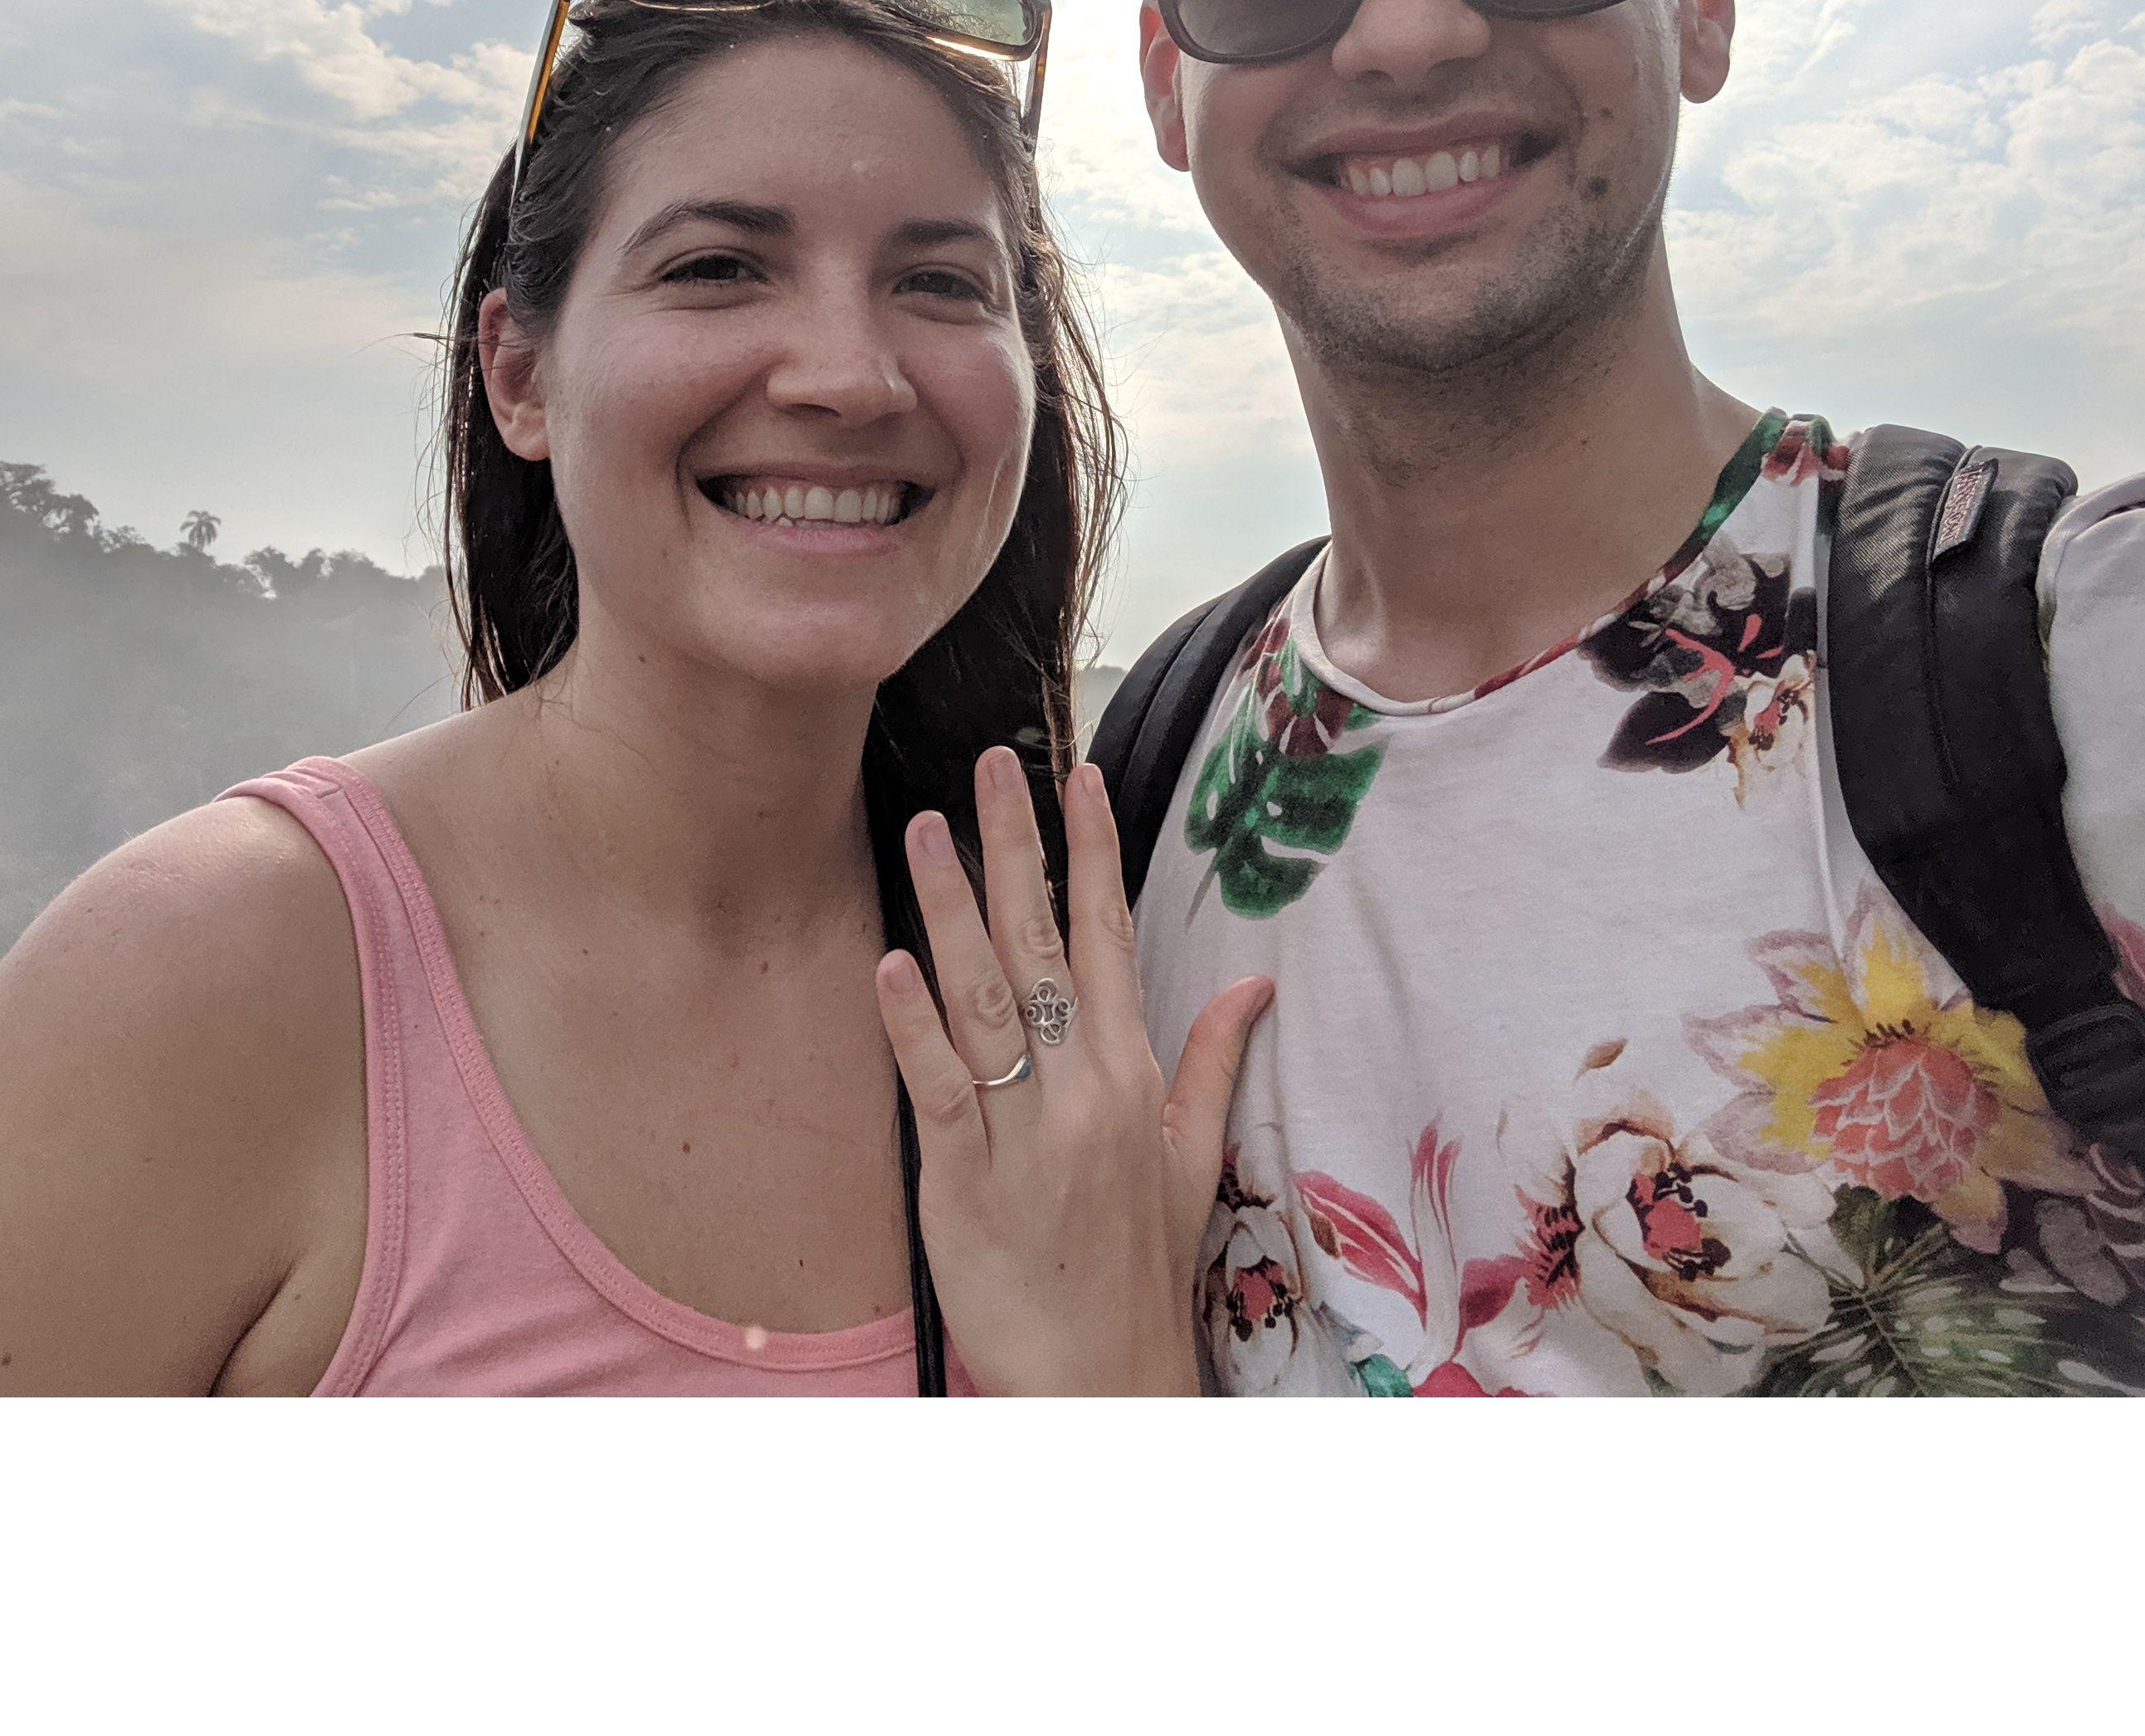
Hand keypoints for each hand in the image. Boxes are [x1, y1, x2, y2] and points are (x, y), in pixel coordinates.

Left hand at [874, 745, 1272, 1394]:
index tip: (1079, 776)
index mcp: (1131, 1074)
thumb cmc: (1141, 1270)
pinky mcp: (964, 1177)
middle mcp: (1082, 1088)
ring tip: (927, 826)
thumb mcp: (1193, 1162)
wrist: (1103, 1381)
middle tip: (993, 763)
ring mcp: (1022, 1130)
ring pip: (982, 997)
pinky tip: (891, 962)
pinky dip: (914, 1024)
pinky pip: (938, 1086)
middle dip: (1016, 847)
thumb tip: (1253, 980)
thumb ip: (1213, 1062)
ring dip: (950, 906)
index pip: (1109, 937)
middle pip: (1042, 944)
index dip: (1092, 853)